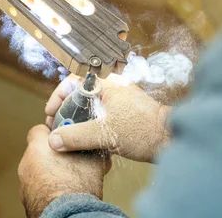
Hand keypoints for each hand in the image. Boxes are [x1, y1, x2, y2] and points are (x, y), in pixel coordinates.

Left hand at [18, 124, 110, 217]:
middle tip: (69, 161)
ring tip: (67, 180)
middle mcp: (26, 162)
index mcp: (38, 146)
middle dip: (52, 155)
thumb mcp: (94, 160)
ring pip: (37, 171)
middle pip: (38, 151)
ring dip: (49, 172)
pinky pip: (37, 187)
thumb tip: (97, 146)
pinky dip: (46, 188)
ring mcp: (24, 182)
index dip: (53, 134)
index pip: (39, 130)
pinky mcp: (26, 199)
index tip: (64, 139)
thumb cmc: (76, 187)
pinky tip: (62, 193)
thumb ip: (90, 147)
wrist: (67, 214)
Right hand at [45, 74, 171, 162]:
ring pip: (89, 105)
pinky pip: (99, 114)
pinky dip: (88, 122)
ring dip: (76, 117)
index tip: (51, 111)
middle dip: (65, 108)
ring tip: (66, 132)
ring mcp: (119, 100)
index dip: (58, 95)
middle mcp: (113, 88)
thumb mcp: (105, 134)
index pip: (74, 80)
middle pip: (79, 93)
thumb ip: (77, 136)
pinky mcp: (124, 113)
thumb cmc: (144, 131)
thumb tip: (54, 140)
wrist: (170, 140)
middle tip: (56, 124)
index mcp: (107, 84)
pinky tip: (84, 137)